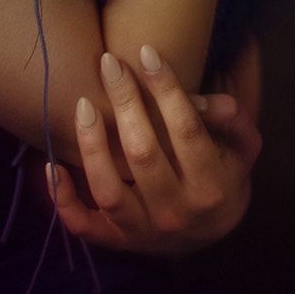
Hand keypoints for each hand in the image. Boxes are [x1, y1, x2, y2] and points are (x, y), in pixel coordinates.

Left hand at [46, 44, 261, 254]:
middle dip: (124, 102)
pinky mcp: (117, 240)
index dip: (166, 89)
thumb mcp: (243, 147)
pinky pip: (84, 226)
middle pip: (143, 153)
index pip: (185, 130)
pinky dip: (63, 199)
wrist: (211, 234)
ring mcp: (143, 231)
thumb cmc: (224, 175)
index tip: (147, 52)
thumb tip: (194, 98)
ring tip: (83, 103)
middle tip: (109, 62)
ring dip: (92, 145)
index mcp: (211, 186)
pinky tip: (51, 165)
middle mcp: (176, 213)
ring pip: (109, 191)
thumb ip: (230, 118)